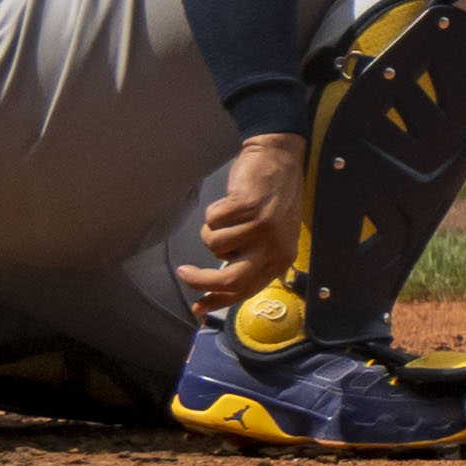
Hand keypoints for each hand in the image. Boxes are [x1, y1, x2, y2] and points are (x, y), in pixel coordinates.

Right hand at [176, 126, 307, 313]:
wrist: (279, 157)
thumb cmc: (270, 200)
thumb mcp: (268, 238)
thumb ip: (247, 264)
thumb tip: (207, 298)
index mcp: (281, 258)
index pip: (245, 290)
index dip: (218, 300)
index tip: (197, 307)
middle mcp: (274, 245)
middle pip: (230, 280)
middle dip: (200, 281)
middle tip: (184, 272)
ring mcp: (262, 225)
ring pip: (214, 244)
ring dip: (213, 230)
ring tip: (229, 215)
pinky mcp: (247, 206)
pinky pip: (212, 220)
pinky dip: (214, 211)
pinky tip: (232, 199)